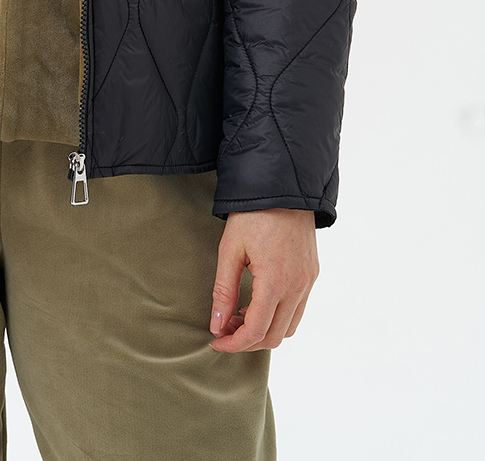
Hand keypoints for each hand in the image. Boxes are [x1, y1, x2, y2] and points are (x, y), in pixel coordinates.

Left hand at [209, 208, 318, 351]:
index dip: (234, 344)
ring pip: (289, 327)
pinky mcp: (312, 274)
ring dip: (264, 330)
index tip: (216, 341)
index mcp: (276, 282)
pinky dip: (279, 316)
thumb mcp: (230, 249)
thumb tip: (217, 326)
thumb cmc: (253, 214)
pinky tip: (258, 302)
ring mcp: (308, 282)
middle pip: (274, 337)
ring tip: (239, 316)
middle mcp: (298, 287)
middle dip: (247, 341)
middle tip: (224, 330)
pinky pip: (298, 309)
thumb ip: (223, 290)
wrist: (283, 185)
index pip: (256, 331)